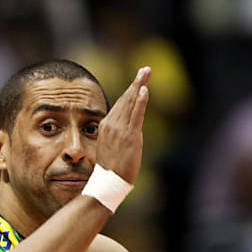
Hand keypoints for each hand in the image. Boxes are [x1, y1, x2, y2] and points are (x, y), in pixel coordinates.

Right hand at [94, 66, 150, 183]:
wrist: (108, 182)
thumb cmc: (110, 169)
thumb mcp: (110, 147)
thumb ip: (116, 136)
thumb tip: (124, 133)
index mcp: (106, 126)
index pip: (120, 104)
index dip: (130, 91)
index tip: (138, 82)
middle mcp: (112, 124)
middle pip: (126, 99)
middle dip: (136, 83)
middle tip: (145, 70)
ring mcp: (120, 129)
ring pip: (131, 102)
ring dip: (139, 85)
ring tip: (146, 72)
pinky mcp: (130, 136)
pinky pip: (136, 114)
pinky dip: (140, 101)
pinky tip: (144, 90)